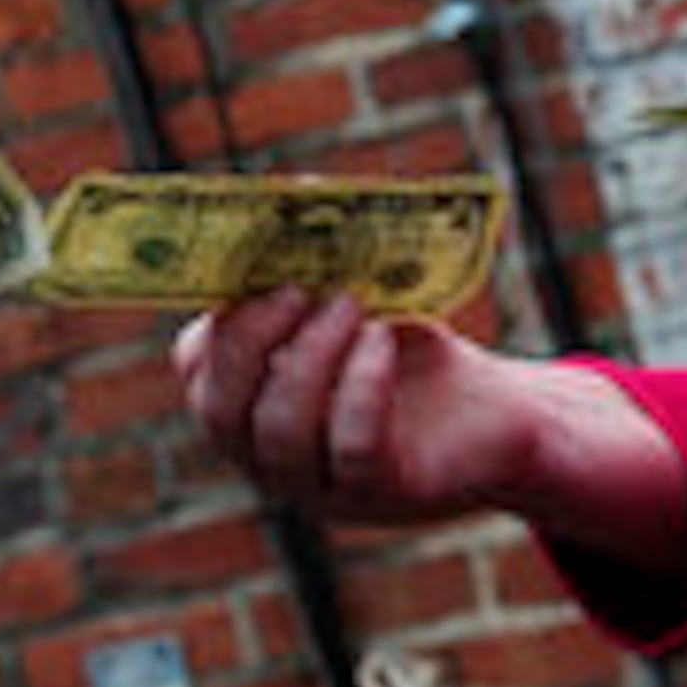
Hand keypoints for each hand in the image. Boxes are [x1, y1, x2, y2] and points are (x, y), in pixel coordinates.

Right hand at [176, 286, 543, 527]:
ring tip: (351, 305)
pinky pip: (352, 447)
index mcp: (250, 407)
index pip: (196, 375)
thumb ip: (310, 267)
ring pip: (282, 432)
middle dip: (249, 341)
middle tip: (296, 288)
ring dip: (310, 356)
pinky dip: (361, 386)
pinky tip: (382, 340)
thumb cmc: (405, 351)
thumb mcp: (349, 304)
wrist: (491, 413)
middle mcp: (271, 458)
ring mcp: (322, 486)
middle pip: (221, 412)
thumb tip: (297, 192)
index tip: (254, 272)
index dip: (212, 323)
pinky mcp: (381, 493)